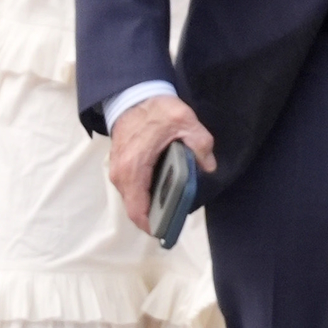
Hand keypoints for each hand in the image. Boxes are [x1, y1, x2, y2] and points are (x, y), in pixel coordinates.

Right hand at [106, 93, 214, 230]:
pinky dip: (144, 196)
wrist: (133, 95)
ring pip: (132, 200)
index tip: (167, 232)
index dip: (151, 225)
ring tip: (171, 207)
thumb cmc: (155, 109)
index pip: (137, 209)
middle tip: (175, 220)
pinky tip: (162, 192)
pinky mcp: (120, 166)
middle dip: (154, 218)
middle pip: (135, 208)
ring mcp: (118, 171)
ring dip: (149, 206)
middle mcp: (121, 174)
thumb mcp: (184, 122)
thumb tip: (208, 165)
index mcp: (134, 167)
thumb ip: (200, 144)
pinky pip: (131, 190)